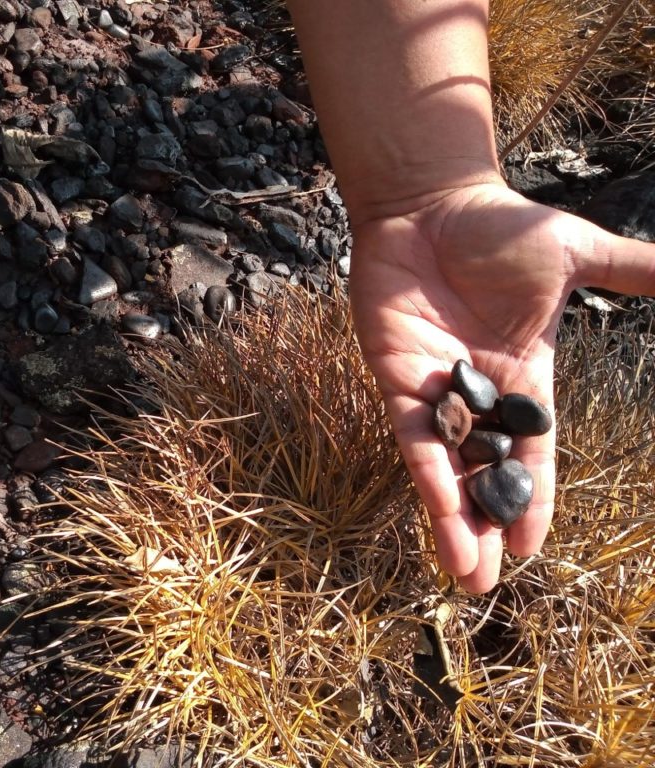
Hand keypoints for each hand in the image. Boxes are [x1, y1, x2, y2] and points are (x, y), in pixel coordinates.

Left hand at [349, 181, 654, 591]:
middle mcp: (477, 394)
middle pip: (483, 475)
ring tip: (462, 571)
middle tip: (482, 587)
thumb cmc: (500, 228)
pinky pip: (410, 430)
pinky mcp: (395, 375)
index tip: (532, 549)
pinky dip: (426, 466)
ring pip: (444, 466)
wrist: (433, 202)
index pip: (532, 454)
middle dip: (484, 528)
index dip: (534, 500)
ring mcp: (434, 389)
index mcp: (523, 379)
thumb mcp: (577, 256)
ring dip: (451, 517)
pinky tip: (438, 504)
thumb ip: (634, 273)